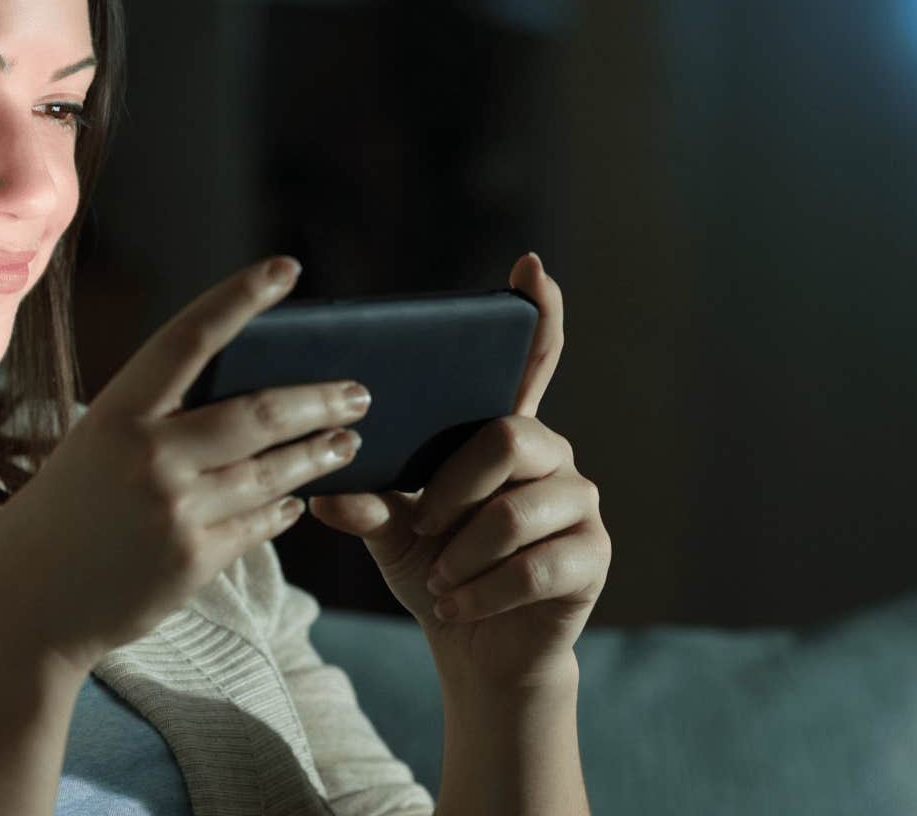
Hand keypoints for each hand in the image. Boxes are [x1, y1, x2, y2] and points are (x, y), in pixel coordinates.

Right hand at [0, 256, 371, 676]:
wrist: (27, 601)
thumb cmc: (66, 511)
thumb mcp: (96, 445)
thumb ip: (160, 419)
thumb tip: (249, 394)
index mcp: (116, 413)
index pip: (190, 337)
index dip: (240, 298)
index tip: (285, 269)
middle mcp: (149, 455)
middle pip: (261, 413)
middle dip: (321, 400)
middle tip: (360, 392)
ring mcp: (174, 510)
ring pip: (274, 472)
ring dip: (319, 455)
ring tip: (348, 442)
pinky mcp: (193, 560)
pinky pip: (259, 524)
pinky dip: (284, 508)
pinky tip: (298, 500)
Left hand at [308, 253, 609, 688]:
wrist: (479, 649)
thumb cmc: (439, 573)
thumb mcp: (393, 533)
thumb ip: (368, 501)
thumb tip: (325, 489)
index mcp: (506, 432)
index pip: (532, 361)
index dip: (537, 314)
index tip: (530, 267)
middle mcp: (553, 454)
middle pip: (508, 435)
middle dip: (453, 486)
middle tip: (423, 527)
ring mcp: (580, 503)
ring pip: (515, 510)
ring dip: (462, 552)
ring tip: (438, 580)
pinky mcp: (592, 555)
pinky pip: (534, 565)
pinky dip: (482, 591)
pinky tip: (455, 605)